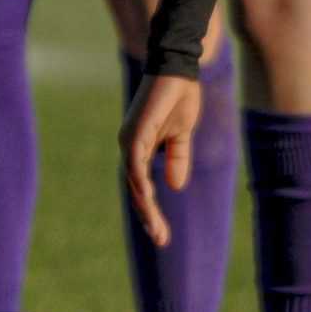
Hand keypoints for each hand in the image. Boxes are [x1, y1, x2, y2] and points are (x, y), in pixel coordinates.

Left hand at [120, 72, 204, 247]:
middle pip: (135, 191)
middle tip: (161, 241)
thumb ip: (177, 159)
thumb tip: (175, 187)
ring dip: (145, 207)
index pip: (141, 188)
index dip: (151, 211)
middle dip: (149, 217)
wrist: (178, 70)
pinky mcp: (136, 132)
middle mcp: (129, 147)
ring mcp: (130, 140)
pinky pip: (135, 162)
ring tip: (157, 229)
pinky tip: (148, 198)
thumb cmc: (178, 97)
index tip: (162, 235)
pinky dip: (140, 181)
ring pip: (134, 182)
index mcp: (139, 149)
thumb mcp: (181, 135)